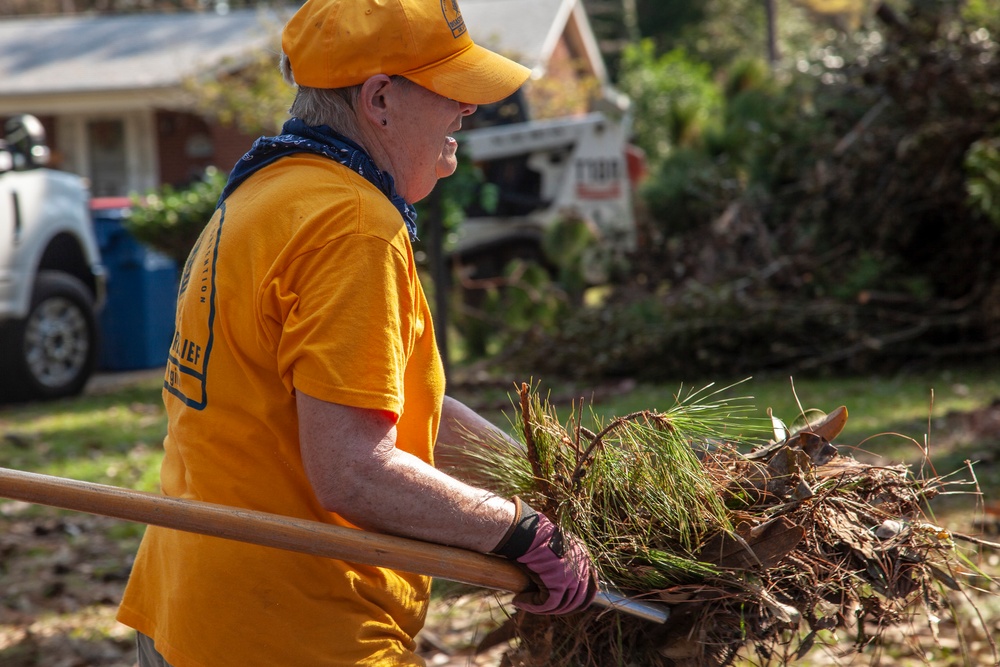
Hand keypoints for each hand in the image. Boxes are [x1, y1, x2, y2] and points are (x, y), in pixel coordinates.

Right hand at [491, 497, 596, 614]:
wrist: (526, 531)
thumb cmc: (533, 535)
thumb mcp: (554, 545)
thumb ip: (560, 560)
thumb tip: (552, 578)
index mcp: (583, 556)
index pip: (590, 586)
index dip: (579, 600)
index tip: (566, 605)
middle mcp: (581, 567)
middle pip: (576, 599)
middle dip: (560, 608)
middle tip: (541, 607)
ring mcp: (571, 577)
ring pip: (560, 604)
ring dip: (541, 608)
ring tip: (524, 602)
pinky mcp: (557, 584)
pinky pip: (546, 603)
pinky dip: (532, 605)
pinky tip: (519, 601)